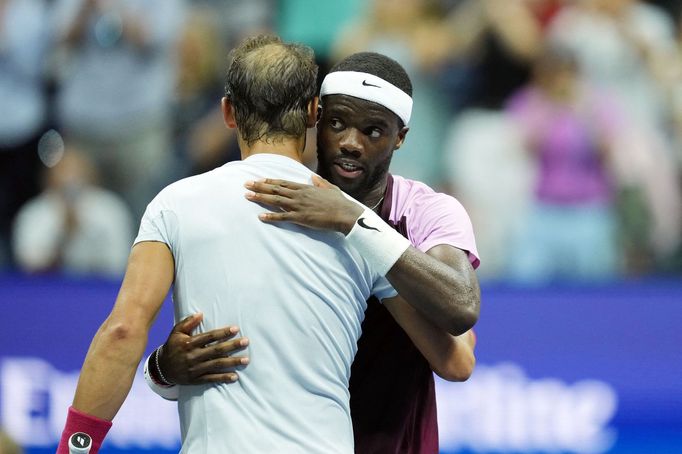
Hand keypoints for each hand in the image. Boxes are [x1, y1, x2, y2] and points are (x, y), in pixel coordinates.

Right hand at [157, 313, 249, 384]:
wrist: (161, 368)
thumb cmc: (172, 346)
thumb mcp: (176, 332)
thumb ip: (188, 322)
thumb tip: (201, 314)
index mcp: (189, 343)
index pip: (209, 337)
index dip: (223, 333)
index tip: (236, 329)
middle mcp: (193, 356)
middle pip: (216, 351)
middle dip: (232, 346)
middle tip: (246, 341)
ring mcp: (195, 369)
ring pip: (216, 365)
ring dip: (232, 362)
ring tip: (246, 360)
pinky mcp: (195, 380)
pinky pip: (211, 379)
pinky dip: (223, 378)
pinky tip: (235, 376)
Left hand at [244, 175, 362, 234]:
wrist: (345, 213)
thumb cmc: (339, 202)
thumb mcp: (330, 188)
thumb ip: (320, 182)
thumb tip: (313, 177)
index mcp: (305, 187)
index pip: (283, 182)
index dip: (270, 181)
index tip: (259, 179)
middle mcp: (299, 194)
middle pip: (275, 189)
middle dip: (259, 186)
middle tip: (246, 184)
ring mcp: (299, 205)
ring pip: (275, 200)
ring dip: (260, 197)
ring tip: (248, 196)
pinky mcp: (300, 217)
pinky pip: (282, 217)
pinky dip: (271, 216)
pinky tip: (261, 216)